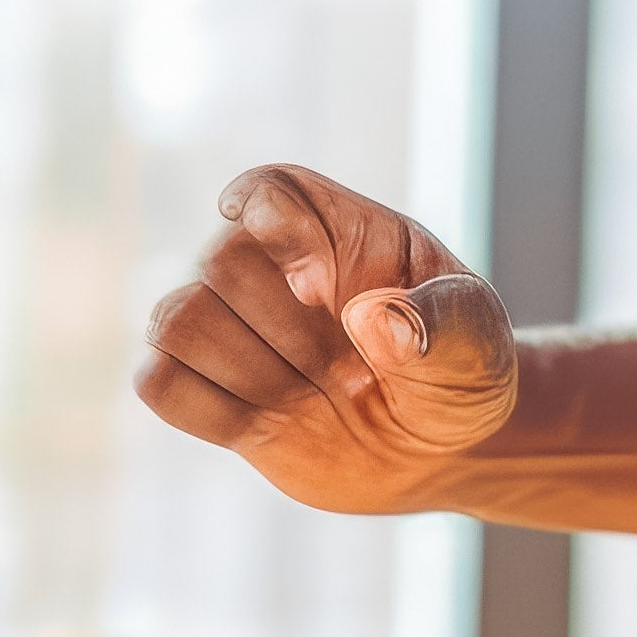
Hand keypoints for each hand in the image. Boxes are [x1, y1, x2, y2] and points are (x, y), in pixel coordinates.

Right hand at [132, 163, 520, 514]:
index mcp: (338, 227)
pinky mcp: (207, 387)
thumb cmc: (458, 373)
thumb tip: (373, 319)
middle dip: (288, 332)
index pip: (268, 189)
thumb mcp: (478, 345)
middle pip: (218, 262)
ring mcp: (232, 325)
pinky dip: (207, 408)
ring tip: (316, 398)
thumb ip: (442, 326)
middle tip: (357, 377)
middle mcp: (270, 266)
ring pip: (174, 320)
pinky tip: (269, 422)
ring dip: (251, 373)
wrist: (438, 447)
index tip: (327, 295)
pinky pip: (157, 383)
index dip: (283, 235)